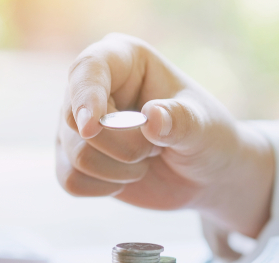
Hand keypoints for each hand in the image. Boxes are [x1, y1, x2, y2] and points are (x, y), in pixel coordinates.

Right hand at [56, 33, 273, 237]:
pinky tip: (127, 178)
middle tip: (157, 147)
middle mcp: (93, 87)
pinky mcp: (74, 157)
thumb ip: (180, 121)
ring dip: (121, 170)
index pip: (89, 69)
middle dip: (124, 147)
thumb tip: (152, 119)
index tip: (91, 127)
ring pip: (78, 155)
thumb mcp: (203, 127)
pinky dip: (104, 187)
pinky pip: (71, 180)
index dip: (86, 96)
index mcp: (124, 58)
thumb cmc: (206, 138)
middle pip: (79, 121)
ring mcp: (79, 123)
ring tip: (148, 158)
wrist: (207, 174)